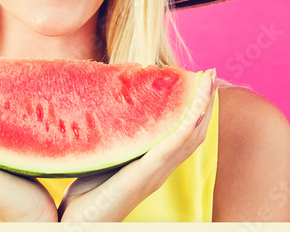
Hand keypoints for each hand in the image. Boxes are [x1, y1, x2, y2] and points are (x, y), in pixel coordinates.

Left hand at [59, 69, 217, 221]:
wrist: (78, 223)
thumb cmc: (85, 192)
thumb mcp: (101, 156)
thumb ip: (109, 136)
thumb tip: (100, 102)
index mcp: (150, 162)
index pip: (178, 130)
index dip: (190, 107)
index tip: (196, 79)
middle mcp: (158, 167)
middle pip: (190, 130)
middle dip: (202, 102)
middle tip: (211, 74)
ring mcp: (155, 172)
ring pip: (188, 134)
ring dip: (201, 107)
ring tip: (208, 81)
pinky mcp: (145, 175)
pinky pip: (172, 147)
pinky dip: (187, 125)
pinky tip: (194, 109)